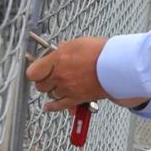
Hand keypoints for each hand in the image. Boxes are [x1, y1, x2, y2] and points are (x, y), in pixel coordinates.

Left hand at [24, 36, 148, 112]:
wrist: (116, 65)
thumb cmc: (101, 52)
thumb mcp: (78, 43)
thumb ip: (64, 48)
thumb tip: (59, 48)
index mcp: (58, 59)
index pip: (33, 71)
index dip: (35, 71)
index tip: (39, 69)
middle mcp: (59, 76)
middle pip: (41, 85)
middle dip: (45, 80)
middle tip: (50, 76)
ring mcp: (67, 89)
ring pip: (51, 94)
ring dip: (53, 90)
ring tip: (59, 86)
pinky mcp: (76, 99)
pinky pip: (59, 106)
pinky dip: (52, 108)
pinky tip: (48, 107)